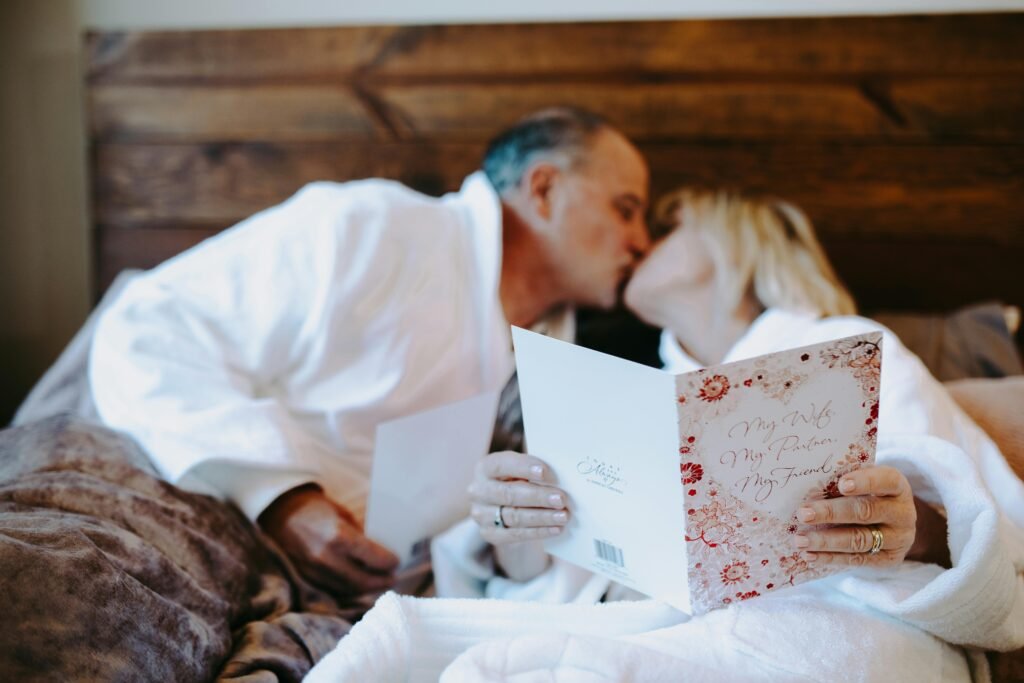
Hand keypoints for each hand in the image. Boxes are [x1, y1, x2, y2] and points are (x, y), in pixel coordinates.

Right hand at [258, 484, 398, 599]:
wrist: (278, 514)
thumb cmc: (314, 508)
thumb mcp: (342, 513)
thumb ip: (360, 533)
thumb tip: (380, 546)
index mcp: (339, 537)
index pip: (374, 558)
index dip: (389, 562)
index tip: (397, 561)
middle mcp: (327, 559)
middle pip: (363, 581)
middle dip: (381, 581)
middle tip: (393, 578)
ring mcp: (315, 572)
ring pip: (349, 590)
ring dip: (367, 589)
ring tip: (379, 583)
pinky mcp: (306, 580)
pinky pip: (333, 590)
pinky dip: (349, 590)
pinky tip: (359, 585)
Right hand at [468, 451, 569, 545]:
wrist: (504, 506)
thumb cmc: (518, 480)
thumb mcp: (521, 470)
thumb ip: (534, 472)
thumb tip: (559, 479)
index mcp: (485, 467)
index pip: (502, 465)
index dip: (523, 467)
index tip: (545, 472)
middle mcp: (477, 490)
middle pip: (509, 494)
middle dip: (538, 497)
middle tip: (561, 499)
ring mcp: (480, 514)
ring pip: (514, 516)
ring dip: (542, 517)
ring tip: (563, 516)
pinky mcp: (488, 533)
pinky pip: (515, 534)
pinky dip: (538, 532)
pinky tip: (556, 529)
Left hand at [793, 466, 916, 566]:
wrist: (896, 523)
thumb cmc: (870, 493)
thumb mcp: (865, 482)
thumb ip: (845, 481)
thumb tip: (805, 486)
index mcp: (897, 486)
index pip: (886, 481)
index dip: (865, 482)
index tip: (841, 484)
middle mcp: (902, 513)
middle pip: (866, 512)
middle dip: (831, 513)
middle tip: (803, 514)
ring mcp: (897, 539)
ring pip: (859, 540)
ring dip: (825, 541)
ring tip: (799, 540)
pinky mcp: (888, 559)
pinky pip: (857, 560)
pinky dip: (830, 557)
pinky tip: (810, 555)